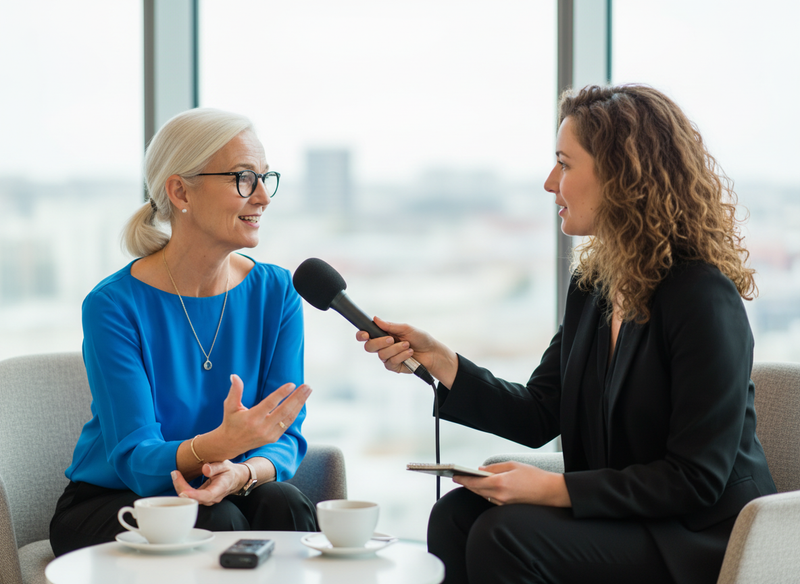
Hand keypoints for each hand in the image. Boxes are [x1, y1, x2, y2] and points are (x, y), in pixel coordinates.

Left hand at [171, 461, 247, 504]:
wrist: (233, 479)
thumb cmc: (228, 472)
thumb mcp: (225, 465)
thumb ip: (215, 467)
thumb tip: (205, 469)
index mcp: (221, 488)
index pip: (207, 495)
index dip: (194, 495)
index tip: (184, 492)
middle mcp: (213, 498)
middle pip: (194, 499)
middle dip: (182, 488)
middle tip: (175, 473)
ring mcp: (206, 500)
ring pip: (190, 499)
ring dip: (180, 488)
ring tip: (175, 474)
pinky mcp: (201, 499)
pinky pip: (189, 497)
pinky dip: (182, 489)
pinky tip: (177, 479)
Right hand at [215, 374, 310, 457]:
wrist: (231, 444)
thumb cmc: (231, 422)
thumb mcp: (229, 406)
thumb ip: (235, 391)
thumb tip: (234, 376)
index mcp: (251, 418)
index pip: (269, 404)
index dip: (281, 394)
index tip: (292, 384)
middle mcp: (262, 428)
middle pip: (284, 411)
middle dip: (297, 398)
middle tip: (307, 386)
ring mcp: (269, 434)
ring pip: (289, 418)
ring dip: (300, 404)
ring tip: (308, 391)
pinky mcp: (273, 438)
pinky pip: (287, 424)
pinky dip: (295, 412)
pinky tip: (301, 402)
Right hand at [355, 317, 457, 386]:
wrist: (432, 352)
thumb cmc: (420, 338)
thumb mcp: (406, 328)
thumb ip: (390, 326)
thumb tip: (375, 319)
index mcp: (383, 334)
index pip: (366, 335)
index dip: (362, 335)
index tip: (365, 334)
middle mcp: (383, 346)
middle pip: (369, 347)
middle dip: (380, 342)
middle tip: (392, 339)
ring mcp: (387, 357)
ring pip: (381, 355)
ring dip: (396, 349)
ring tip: (408, 345)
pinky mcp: (393, 367)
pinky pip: (391, 362)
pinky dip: (401, 356)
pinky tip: (409, 353)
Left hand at [453, 461, 571, 506]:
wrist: (550, 491)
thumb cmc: (534, 476)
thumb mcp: (513, 465)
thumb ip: (494, 468)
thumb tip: (480, 470)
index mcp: (500, 483)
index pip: (475, 482)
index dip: (463, 479)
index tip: (454, 475)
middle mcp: (499, 495)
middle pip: (477, 490)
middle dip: (466, 483)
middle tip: (457, 477)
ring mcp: (503, 503)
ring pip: (483, 495)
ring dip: (475, 488)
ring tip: (466, 480)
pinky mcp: (507, 507)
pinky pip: (491, 499)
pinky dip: (484, 492)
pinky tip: (481, 487)